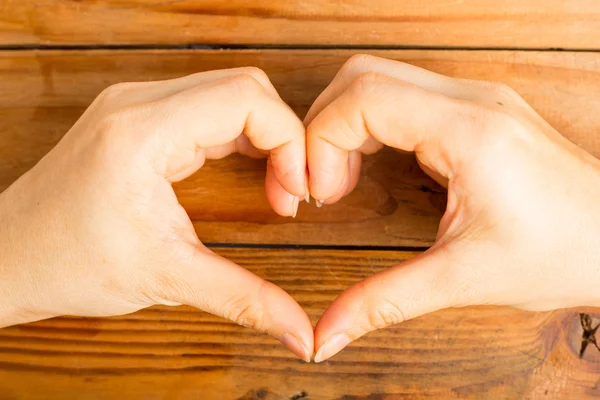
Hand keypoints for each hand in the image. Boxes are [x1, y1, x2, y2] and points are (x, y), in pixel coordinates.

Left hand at [0, 68, 312, 361]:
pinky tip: (248, 170)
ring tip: (274, 186)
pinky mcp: (138, 116)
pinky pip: (207, 106)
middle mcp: (138, 102)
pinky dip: (240, 135)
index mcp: (142, 131)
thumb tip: (301, 334)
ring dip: (264, 135)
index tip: (297, 193)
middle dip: (284, 136)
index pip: (246, 99)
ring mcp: (136, 104)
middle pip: (245, 85)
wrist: (11, 258)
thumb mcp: (166, 278)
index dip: (290, 141)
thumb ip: (244, 300)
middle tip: (290, 191)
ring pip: (230, 90)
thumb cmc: (69, 263)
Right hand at [305, 54, 599, 361]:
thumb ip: (382, 303)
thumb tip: (323, 336)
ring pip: (377, 80)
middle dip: (322, 130)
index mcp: (470, 131)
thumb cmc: (563, 253)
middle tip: (322, 188)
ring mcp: (473, 99)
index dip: (320, 143)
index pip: (361, 98)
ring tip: (342, 182)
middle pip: (361, 77)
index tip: (321, 195)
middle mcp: (471, 99)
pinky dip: (368, 128)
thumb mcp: (462, 279)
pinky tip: (371, 168)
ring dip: (343, 127)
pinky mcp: (472, 110)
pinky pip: (400, 96)